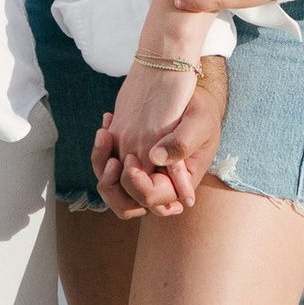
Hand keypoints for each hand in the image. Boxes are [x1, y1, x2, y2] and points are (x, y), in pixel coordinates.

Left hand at [98, 62, 224, 217]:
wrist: (190, 99)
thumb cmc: (201, 111)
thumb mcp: (200, 123)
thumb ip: (182, 142)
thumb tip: (156, 158)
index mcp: (179, 184)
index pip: (153, 199)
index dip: (137, 185)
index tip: (130, 159)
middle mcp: (158, 184)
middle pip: (127, 205)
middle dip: (112, 186)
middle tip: (112, 160)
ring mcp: (142, 174)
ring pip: (112, 188)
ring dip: (101, 165)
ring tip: (104, 134)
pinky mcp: (130, 160)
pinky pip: (107, 167)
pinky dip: (101, 151)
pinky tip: (106, 125)